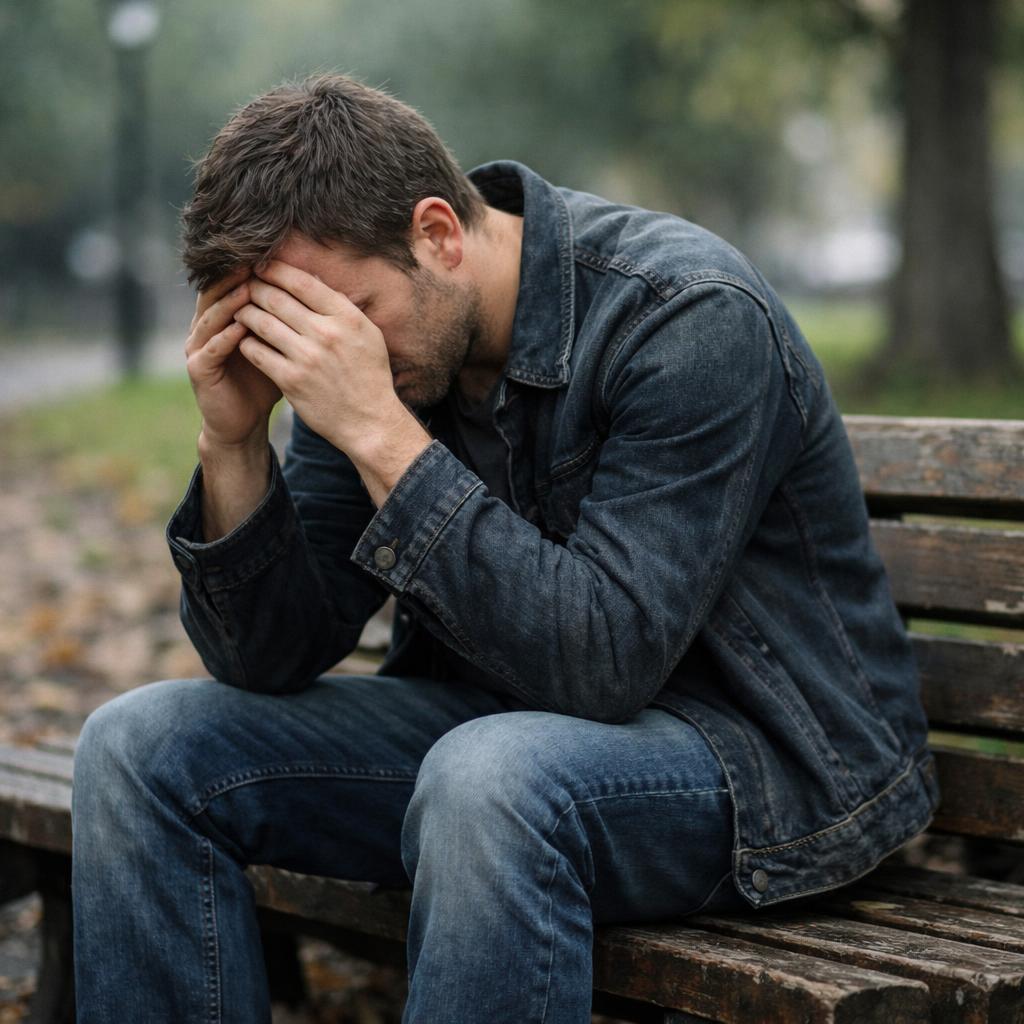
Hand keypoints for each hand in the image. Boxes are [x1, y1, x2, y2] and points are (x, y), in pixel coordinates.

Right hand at [185, 269, 282, 451]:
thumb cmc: (265, 380)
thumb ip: (290, 320)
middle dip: (235, 277)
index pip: (234, 284)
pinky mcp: (198, 369)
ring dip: (229, 303)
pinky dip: (225, 337)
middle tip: (254, 260)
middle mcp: (206, 327)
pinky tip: (240, 328)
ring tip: (247, 288)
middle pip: (217, 293)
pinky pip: (211, 349)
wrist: (244, 421)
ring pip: (211, 317)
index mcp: (225, 317)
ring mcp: (199, 347)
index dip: (250, 270)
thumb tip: (322, 291)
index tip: (271, 254)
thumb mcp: (280, 346)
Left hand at [232, 260, 409, 458]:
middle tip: (244, 285)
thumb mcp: (369, 335)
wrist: (370, 422)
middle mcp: (326, 334)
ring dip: (245, 312)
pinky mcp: (290, 381)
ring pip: (261, 322)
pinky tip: (245, 339)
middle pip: (276, 298)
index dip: (276, 269)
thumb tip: (314, 281)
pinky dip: (246, 341)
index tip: (262, 265)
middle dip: (255, 287)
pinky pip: (256, 352)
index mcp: (346, 318)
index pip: (302, 282)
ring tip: (240, 310)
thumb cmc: (369, 376)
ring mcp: (306, 358)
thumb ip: (342, 307)